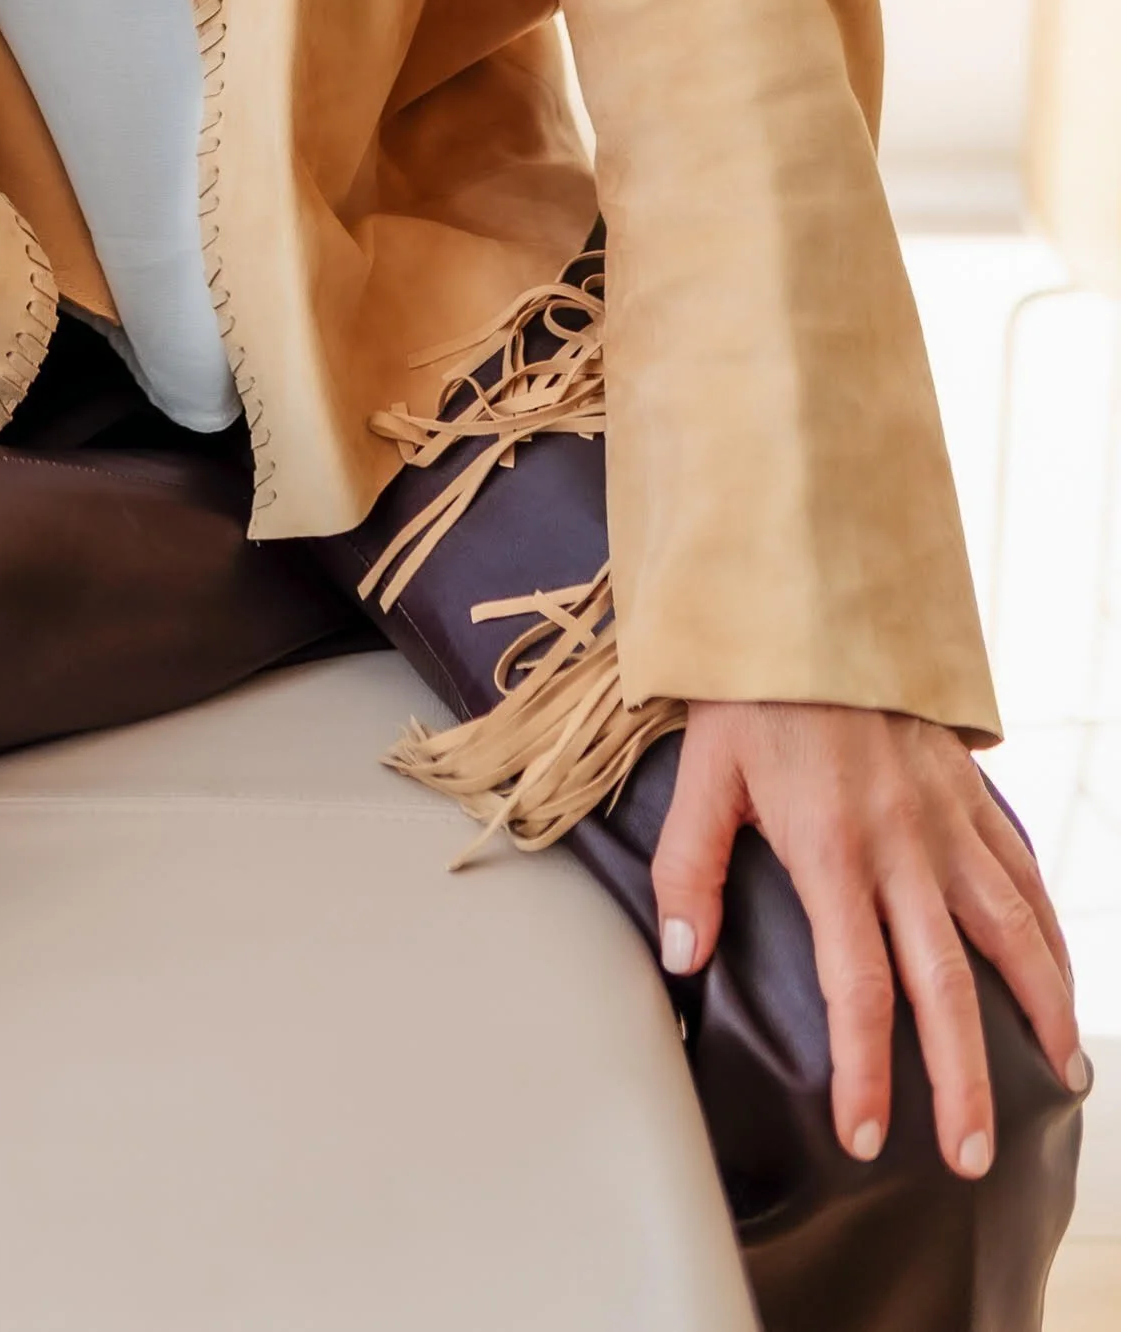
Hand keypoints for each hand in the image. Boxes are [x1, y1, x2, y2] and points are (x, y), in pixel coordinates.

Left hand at [654, 700, 1087, 1175]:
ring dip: (1037, 1009)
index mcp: (831, 849)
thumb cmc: (750, 688)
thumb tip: (685, 959)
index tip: (867, 1137)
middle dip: (964, 1080)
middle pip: (946, 983)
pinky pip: (1022, 870)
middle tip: (971, 1154)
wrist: (813, 592)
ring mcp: (947, 818)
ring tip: (1059, 1078)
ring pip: (1011, 931)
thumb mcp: (702, 772)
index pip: (858, 986)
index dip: (864, 1070)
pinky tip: (1060, 973)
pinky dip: (1049, 929)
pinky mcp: (971, 791)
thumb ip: (688, 870)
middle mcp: (903, 844)